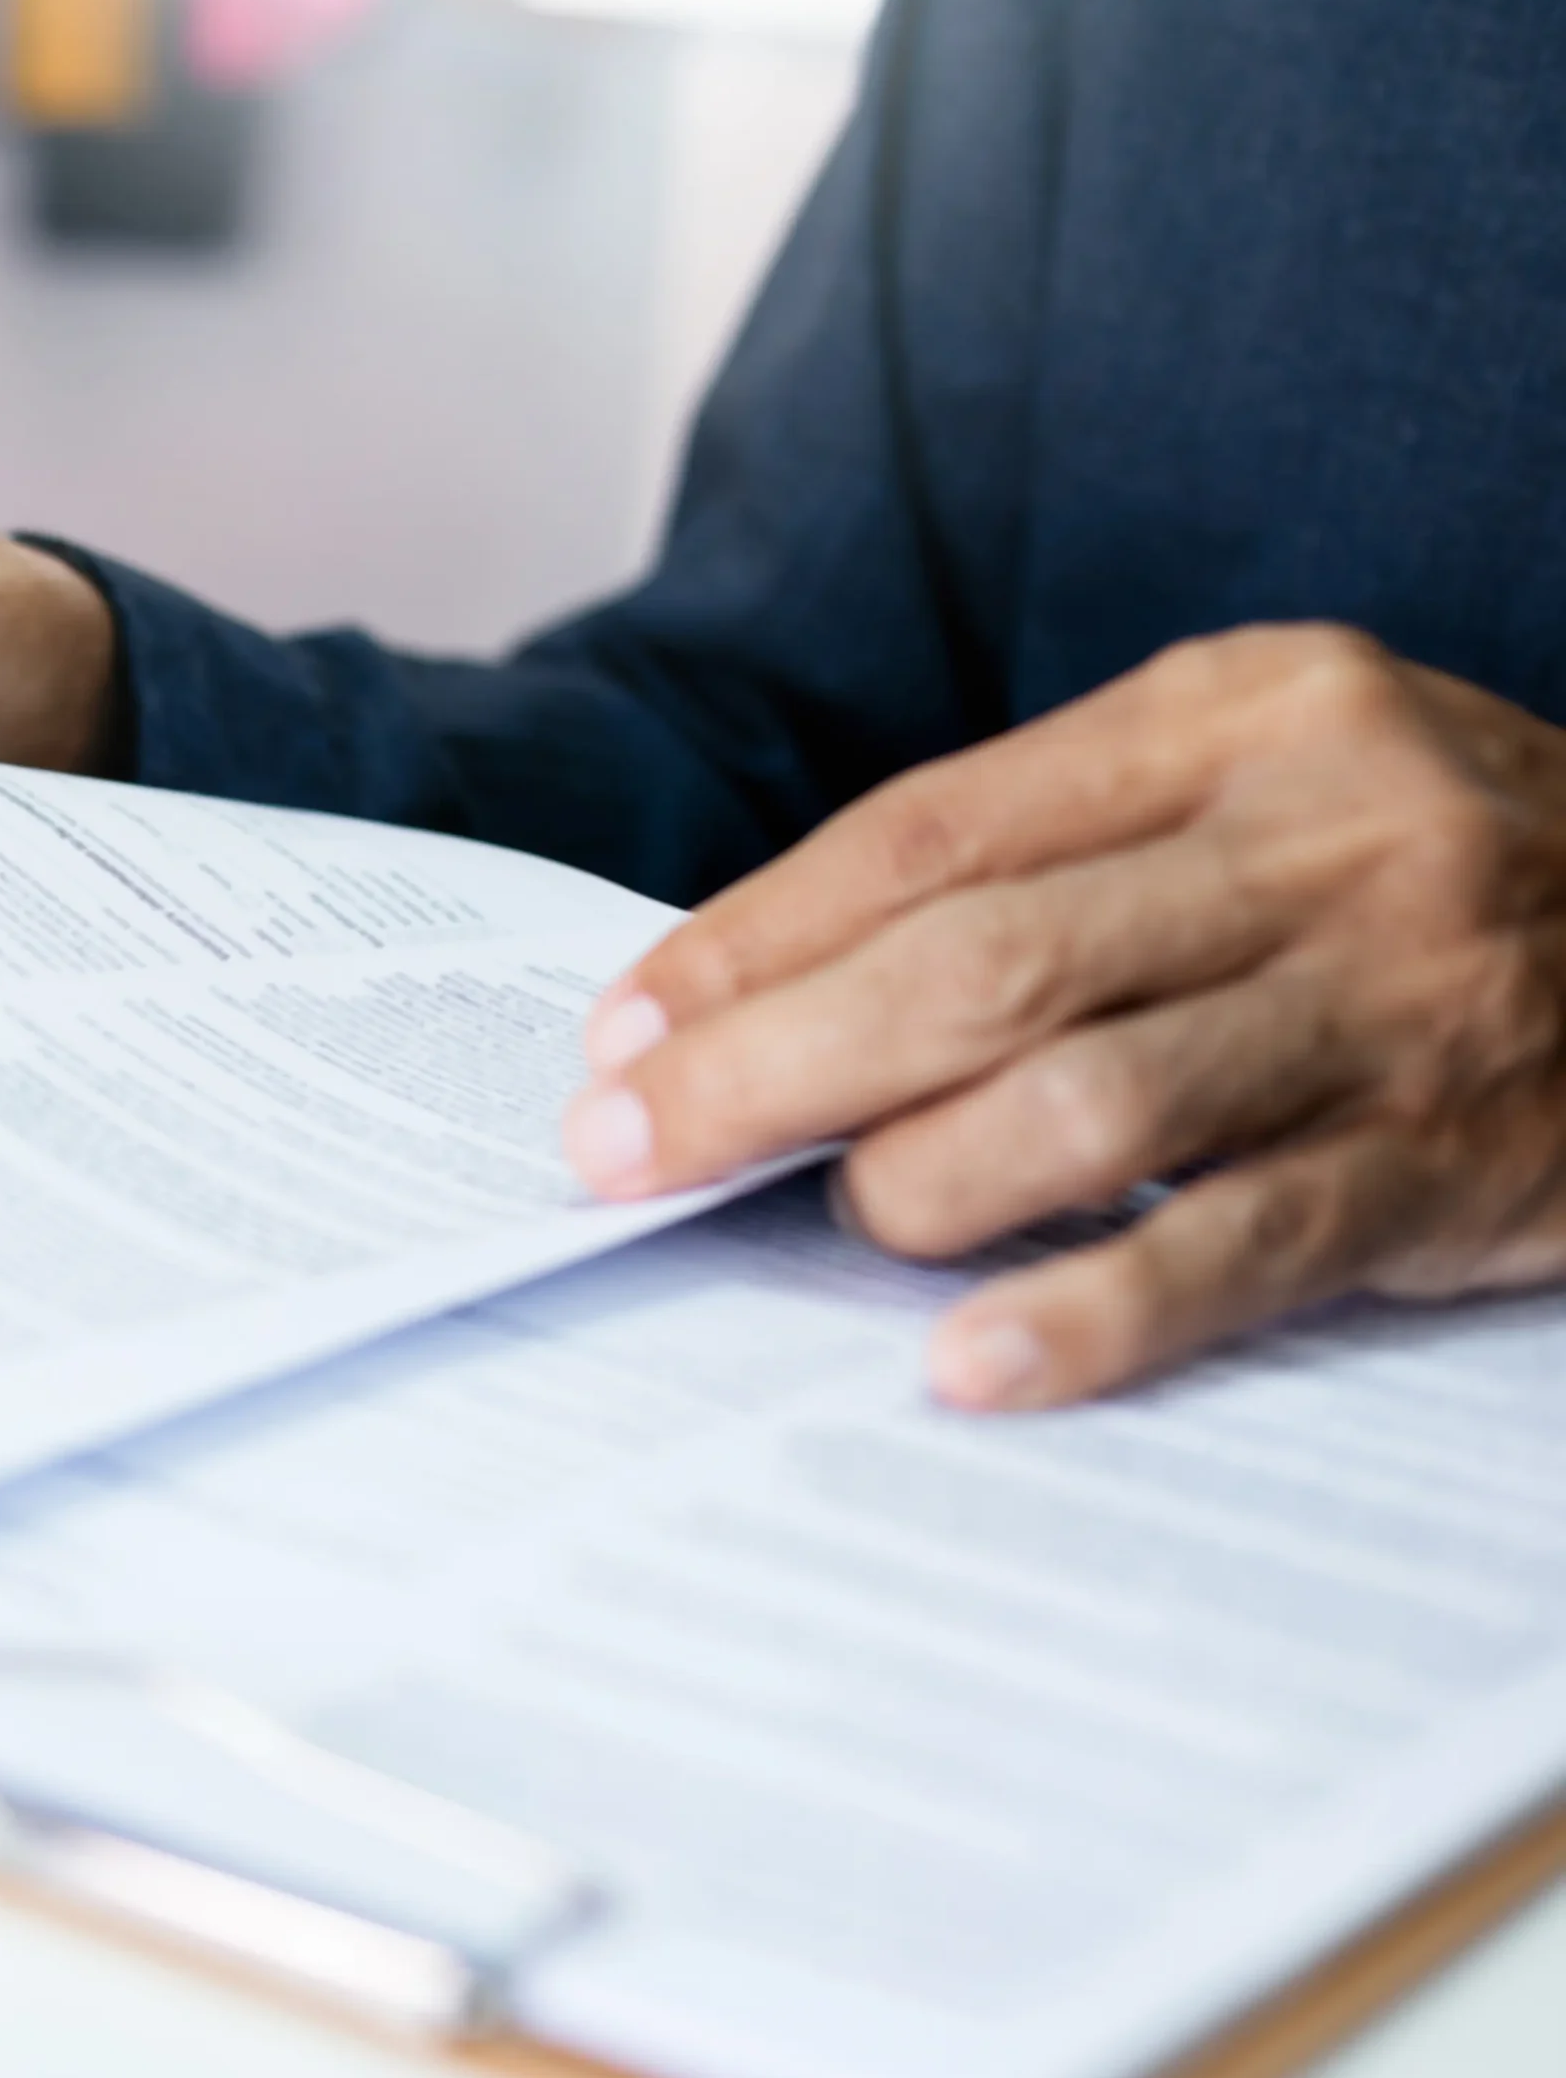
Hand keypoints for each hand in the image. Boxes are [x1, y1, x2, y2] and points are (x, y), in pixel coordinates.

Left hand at [560, 624, 1565, 1408]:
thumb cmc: (1428, 877)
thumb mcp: (1260, 788)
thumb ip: (1053, 863)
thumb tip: (764, 999)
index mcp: (1238, 713)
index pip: (931, 829)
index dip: (752, 938)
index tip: (620, 1033)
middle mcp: (1322, 835)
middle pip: (979, 958)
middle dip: (767, 1063)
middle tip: (623, 1147)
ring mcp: (1402, 998)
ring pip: (1093, 1094)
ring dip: (913, 1177)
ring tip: (822, 1225)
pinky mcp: (1459, 1158)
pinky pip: (1241, 1242)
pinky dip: (1091, 1309)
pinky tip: (971, 1365)